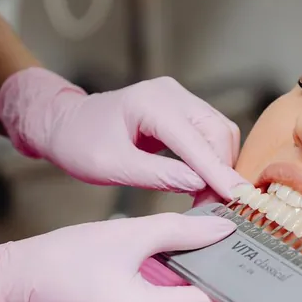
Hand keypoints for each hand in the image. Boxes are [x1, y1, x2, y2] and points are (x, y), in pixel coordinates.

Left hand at [0, 68, 248, 197]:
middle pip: (218, 132)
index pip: (196, 141)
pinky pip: (209, 134)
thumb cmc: (79, 143)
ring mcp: (178, 98)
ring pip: (219, 132)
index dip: (218, 172)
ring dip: (219, 166)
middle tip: (213, 208)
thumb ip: (156, 175)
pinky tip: (203, 185)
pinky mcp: (181, 110)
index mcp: (151, 102)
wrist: (64, 125)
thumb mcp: (112, 166)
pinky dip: (212, 160)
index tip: (237, 199)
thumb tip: (197, 185)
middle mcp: (171, 93)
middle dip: (222, 171)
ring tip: (207, 200)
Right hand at [0, 213, 235, 301]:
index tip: (223, 254)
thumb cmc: (65, 258)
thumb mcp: (127, 235)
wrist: (17, 290)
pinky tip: (165, 301)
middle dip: (215, 296)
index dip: (227, 279)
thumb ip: (182, 232)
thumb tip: (224, 228)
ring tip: (182, 283)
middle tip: (202, 262)